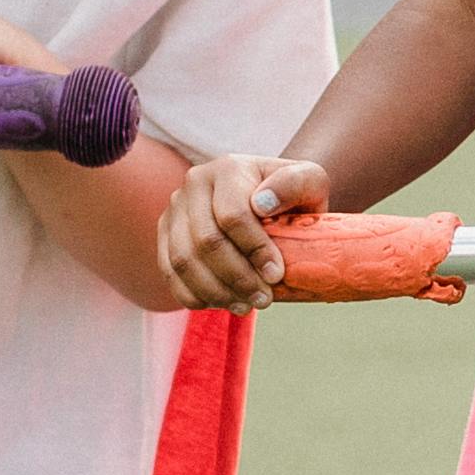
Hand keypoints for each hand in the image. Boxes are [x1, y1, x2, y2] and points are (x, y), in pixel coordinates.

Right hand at [158, 152, 325, 307]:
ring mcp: (175, 209)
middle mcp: (195, 184)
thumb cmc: (292, 195)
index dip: (254, 250)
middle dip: (238, 278)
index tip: (276, 275)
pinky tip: (221, 304)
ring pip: (183, 260)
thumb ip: (296, 184)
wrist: (268, 199)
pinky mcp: (165, 235)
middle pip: (206, 241)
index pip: (233, 215)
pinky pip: (169, 272)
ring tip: (246, 306)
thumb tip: (263, 204)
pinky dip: (193, 295)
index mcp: (228, 169)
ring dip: (216, 291)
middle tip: (264, 299)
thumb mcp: (310, 181)